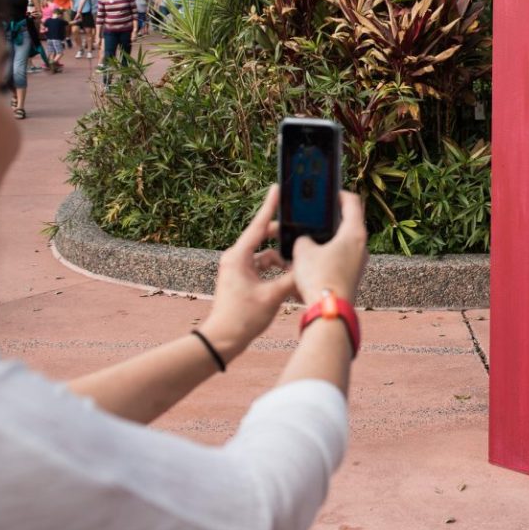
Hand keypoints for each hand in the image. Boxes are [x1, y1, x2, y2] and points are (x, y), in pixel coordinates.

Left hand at [201, 186, 294, 358]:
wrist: (222, 340)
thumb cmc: (242, 318)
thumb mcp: (272, 297)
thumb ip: (291, 279)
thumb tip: (306, 267)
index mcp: (239, 257)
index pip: (258, 226)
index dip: (269, 206)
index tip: (277, 189)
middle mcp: (236, 259)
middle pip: (263, 239)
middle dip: (282, 239)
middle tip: (299, 234)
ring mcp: (238, 269)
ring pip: (265, 255)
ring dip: (281, 260)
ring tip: (298, 266)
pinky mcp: (241, 280)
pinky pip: (262, 268)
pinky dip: (275, 271)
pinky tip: (289, 280)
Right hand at [292, 191, 367, 304]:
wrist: (328, 312)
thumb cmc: (319, 277)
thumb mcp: (302, 250)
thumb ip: (302, 238)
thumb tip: (305, 240)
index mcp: (355, 233)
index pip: (351, 202)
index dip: (338, 193)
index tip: (328, 191)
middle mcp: (362, 246)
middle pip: (347, 223)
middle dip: (329, 219)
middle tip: (313, 215)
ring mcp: (358, 263)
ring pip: (342, 244)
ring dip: (326, 240)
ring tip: (307, 240)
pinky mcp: (351, 277)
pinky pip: (338, 260)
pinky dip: (326, 257)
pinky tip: (309, 262)